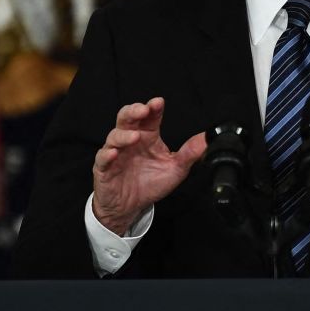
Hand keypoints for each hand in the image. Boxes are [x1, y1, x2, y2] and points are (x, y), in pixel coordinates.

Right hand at [91, 97, 205, 234]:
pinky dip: (107, 154)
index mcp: (147, 136)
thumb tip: (207, 139)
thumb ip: (189, 153)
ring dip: (124, 134)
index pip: (149, 117)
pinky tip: (114, 153)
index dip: (153, 108)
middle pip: (127, 118)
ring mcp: (116, 153)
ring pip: (114, 135)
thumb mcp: (175, 169)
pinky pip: (102, 158)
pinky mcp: (104, 168)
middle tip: (144, 110)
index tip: (159, 102)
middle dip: (134, 111)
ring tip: (135, 136)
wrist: (130, 207)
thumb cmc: (150, 184)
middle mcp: (130, 140)